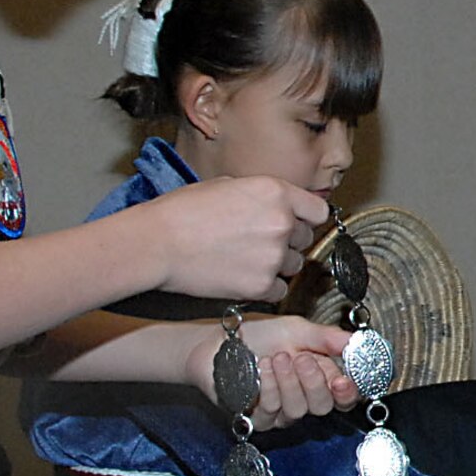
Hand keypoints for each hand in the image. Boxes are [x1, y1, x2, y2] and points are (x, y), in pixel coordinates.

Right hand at [150, 177, 329, 303]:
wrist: (157, 243)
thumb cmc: (182, 212)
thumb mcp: (227, 185)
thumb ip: (261, 195)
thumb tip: (274, 205)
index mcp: (276, 192)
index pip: (318, 211)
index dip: (306, 218)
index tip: (296, 224)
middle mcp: (282, 223)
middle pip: (306, 239)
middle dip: (287, 242)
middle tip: (257, 243)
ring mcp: (273, 256)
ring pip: (293, 265)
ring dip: (276, 265)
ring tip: (244, 259)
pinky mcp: (261, 285)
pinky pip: (279, 290)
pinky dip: (265, 287)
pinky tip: (242, 276)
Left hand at [186, 316, 358, 428]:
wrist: (219, 341)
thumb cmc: (258, 335)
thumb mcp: (298, 329)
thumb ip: (328, 338)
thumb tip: (357, 342)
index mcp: (320, 377)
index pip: (345, 396)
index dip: (348, 392)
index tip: (343, 380)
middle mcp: (304, 398)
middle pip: (324, 407)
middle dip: (314, 381)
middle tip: (301, 358)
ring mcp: (281, 412)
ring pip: (298, 410)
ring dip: (288, 381)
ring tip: (276, 358)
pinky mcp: (258, 420)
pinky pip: (272, 411)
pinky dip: (268, 388)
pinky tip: (261, 369)